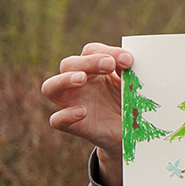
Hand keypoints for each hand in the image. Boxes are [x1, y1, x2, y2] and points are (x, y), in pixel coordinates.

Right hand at [41, 43, 131, 185]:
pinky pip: (57, 120)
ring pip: (50, 88)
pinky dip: (65, 115)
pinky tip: (81, 111)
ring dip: (63, 80)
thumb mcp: (134, 86)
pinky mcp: (75, 126)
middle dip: (88, 61)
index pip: (91, 51)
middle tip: (109, 64)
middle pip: (69, 64)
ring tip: (81, 78)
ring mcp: (74, 103)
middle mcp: (80, 84)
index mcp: (95, 69)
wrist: (134, 134)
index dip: (107, 51)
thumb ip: (130, 73)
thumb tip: (128, 61)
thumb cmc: (131, 103)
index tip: (128, 60)